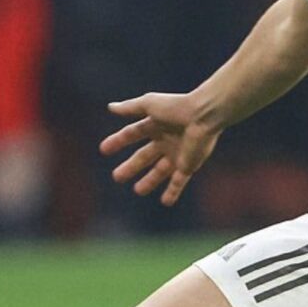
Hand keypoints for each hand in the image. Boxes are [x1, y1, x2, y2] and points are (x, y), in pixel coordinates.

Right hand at [100, 92, 220, 205]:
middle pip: (144, 157)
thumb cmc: (176, 107)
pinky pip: (178, 182)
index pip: (132, 134)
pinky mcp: (188, 165)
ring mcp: (177, 154)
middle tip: (117, 177)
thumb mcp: (149, 104)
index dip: (118, 141)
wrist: (203, 116)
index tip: (104, 150)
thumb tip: (111, 107)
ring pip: (160, 172)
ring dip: (149, 182)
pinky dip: (172, 192)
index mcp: (156, 125)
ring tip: (138, 191)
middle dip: (131, 167)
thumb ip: (130, 107)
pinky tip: (165, 202)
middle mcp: (166, 140)